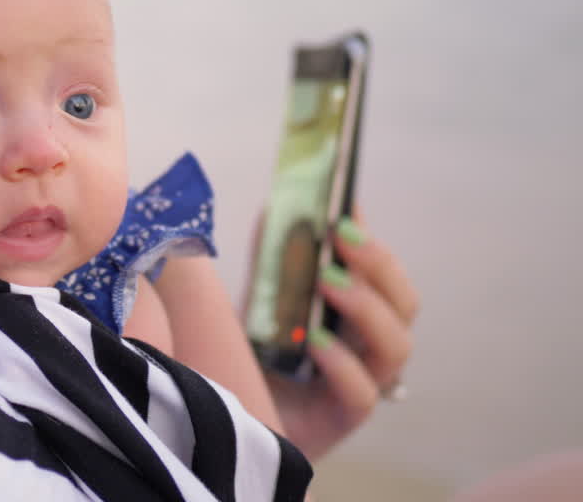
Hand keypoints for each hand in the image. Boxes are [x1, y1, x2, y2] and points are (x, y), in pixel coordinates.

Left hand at [265, 211, 418, 459]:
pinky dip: (342, 363)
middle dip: (377, 264)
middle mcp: (365, 348)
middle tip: (341, 234)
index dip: (371, 239)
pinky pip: (361, 395)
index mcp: (352, 315)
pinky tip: (315, 341)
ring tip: (326, 280)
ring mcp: (359, 386)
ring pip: (396, 347)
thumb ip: (270, 260)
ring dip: (365, 306)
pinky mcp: (339, 422)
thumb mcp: (257, 301)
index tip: (347, 203)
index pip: (382, 274)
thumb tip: (276, 205)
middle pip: (403, 304)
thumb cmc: (248, 360)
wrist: (220, 422)